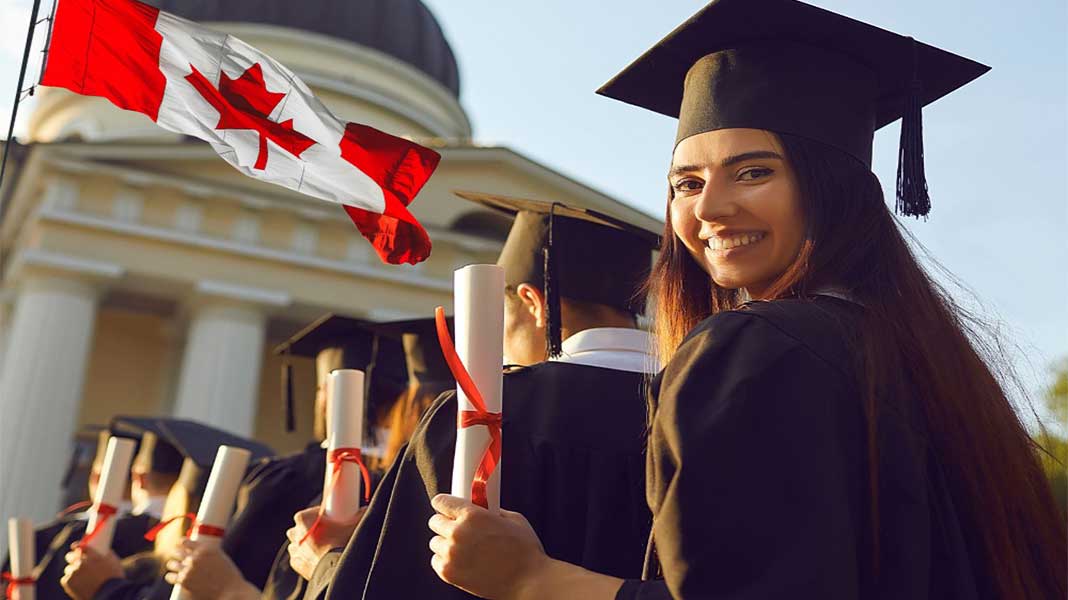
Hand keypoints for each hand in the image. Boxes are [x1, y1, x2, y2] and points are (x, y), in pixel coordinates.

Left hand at [61, 543, 123, 599]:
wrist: (110, 595)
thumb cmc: (114, 578)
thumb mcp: (114, 562)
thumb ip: (105, 554)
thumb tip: (99, 551)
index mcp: (92, 555)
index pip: (81, 546)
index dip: (78, 546)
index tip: (76, 547)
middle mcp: (81, 562)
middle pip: (70, 556)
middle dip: (72, 557)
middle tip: (75, 560)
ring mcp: (73, 572)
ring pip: (69, 569)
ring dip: (72, 570)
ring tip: (79, 576)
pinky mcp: (68, 583)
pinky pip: (66, 579)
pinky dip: (71, 580)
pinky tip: (78, 583)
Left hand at [164, 539, 259, 599]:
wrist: (230, 591)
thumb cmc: (228, 576)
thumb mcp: (220, 557)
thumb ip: (207, 553)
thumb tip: (195, 552)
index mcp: (206, 548)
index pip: (185, 542)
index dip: (182, 545)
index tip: (181, 547)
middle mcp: (196, 557)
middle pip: (176, 552)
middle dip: (176, 554)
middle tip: (176, 558)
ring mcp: (189, 569)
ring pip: (171, 564)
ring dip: (172, 565)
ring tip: (173, 566)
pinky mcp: (184, 581)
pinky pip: (170, 576)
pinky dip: (170, 576)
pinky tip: (171, 576)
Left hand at [286, 505, 365, 579]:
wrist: (336, 570)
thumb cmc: (342, 544)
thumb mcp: (354, 525)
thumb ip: (361, 514)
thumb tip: (366, 509)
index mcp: (304, 519)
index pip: (309, 512)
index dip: (320, 514)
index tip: (330, 518)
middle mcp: (295, 533)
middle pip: (301, 527)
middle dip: (311, 528)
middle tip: (327, 531)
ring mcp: (295, 550)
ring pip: (298, 542)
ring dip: (306, 542)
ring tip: (322, 545)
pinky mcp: (297, 564)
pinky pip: (298, 557)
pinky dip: (305, 556)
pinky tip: (316, 556)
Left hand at [428, 494, 548, 599]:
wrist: (528, 582)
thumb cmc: (525, 551)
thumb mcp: (513, 520)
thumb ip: (493, 511)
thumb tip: (483, 509)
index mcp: (473, 515)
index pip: (441, 502)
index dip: (444, 504)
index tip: (446, 507)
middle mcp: (458, 533)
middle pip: (434, 522)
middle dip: (445, 523)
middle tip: (457, 528)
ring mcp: (451, 554)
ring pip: (434, 542)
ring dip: (445, 542)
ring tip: (462, 547)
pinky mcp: (449, 573)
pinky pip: (436, 561)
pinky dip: (444, 560)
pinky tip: (460, 560)